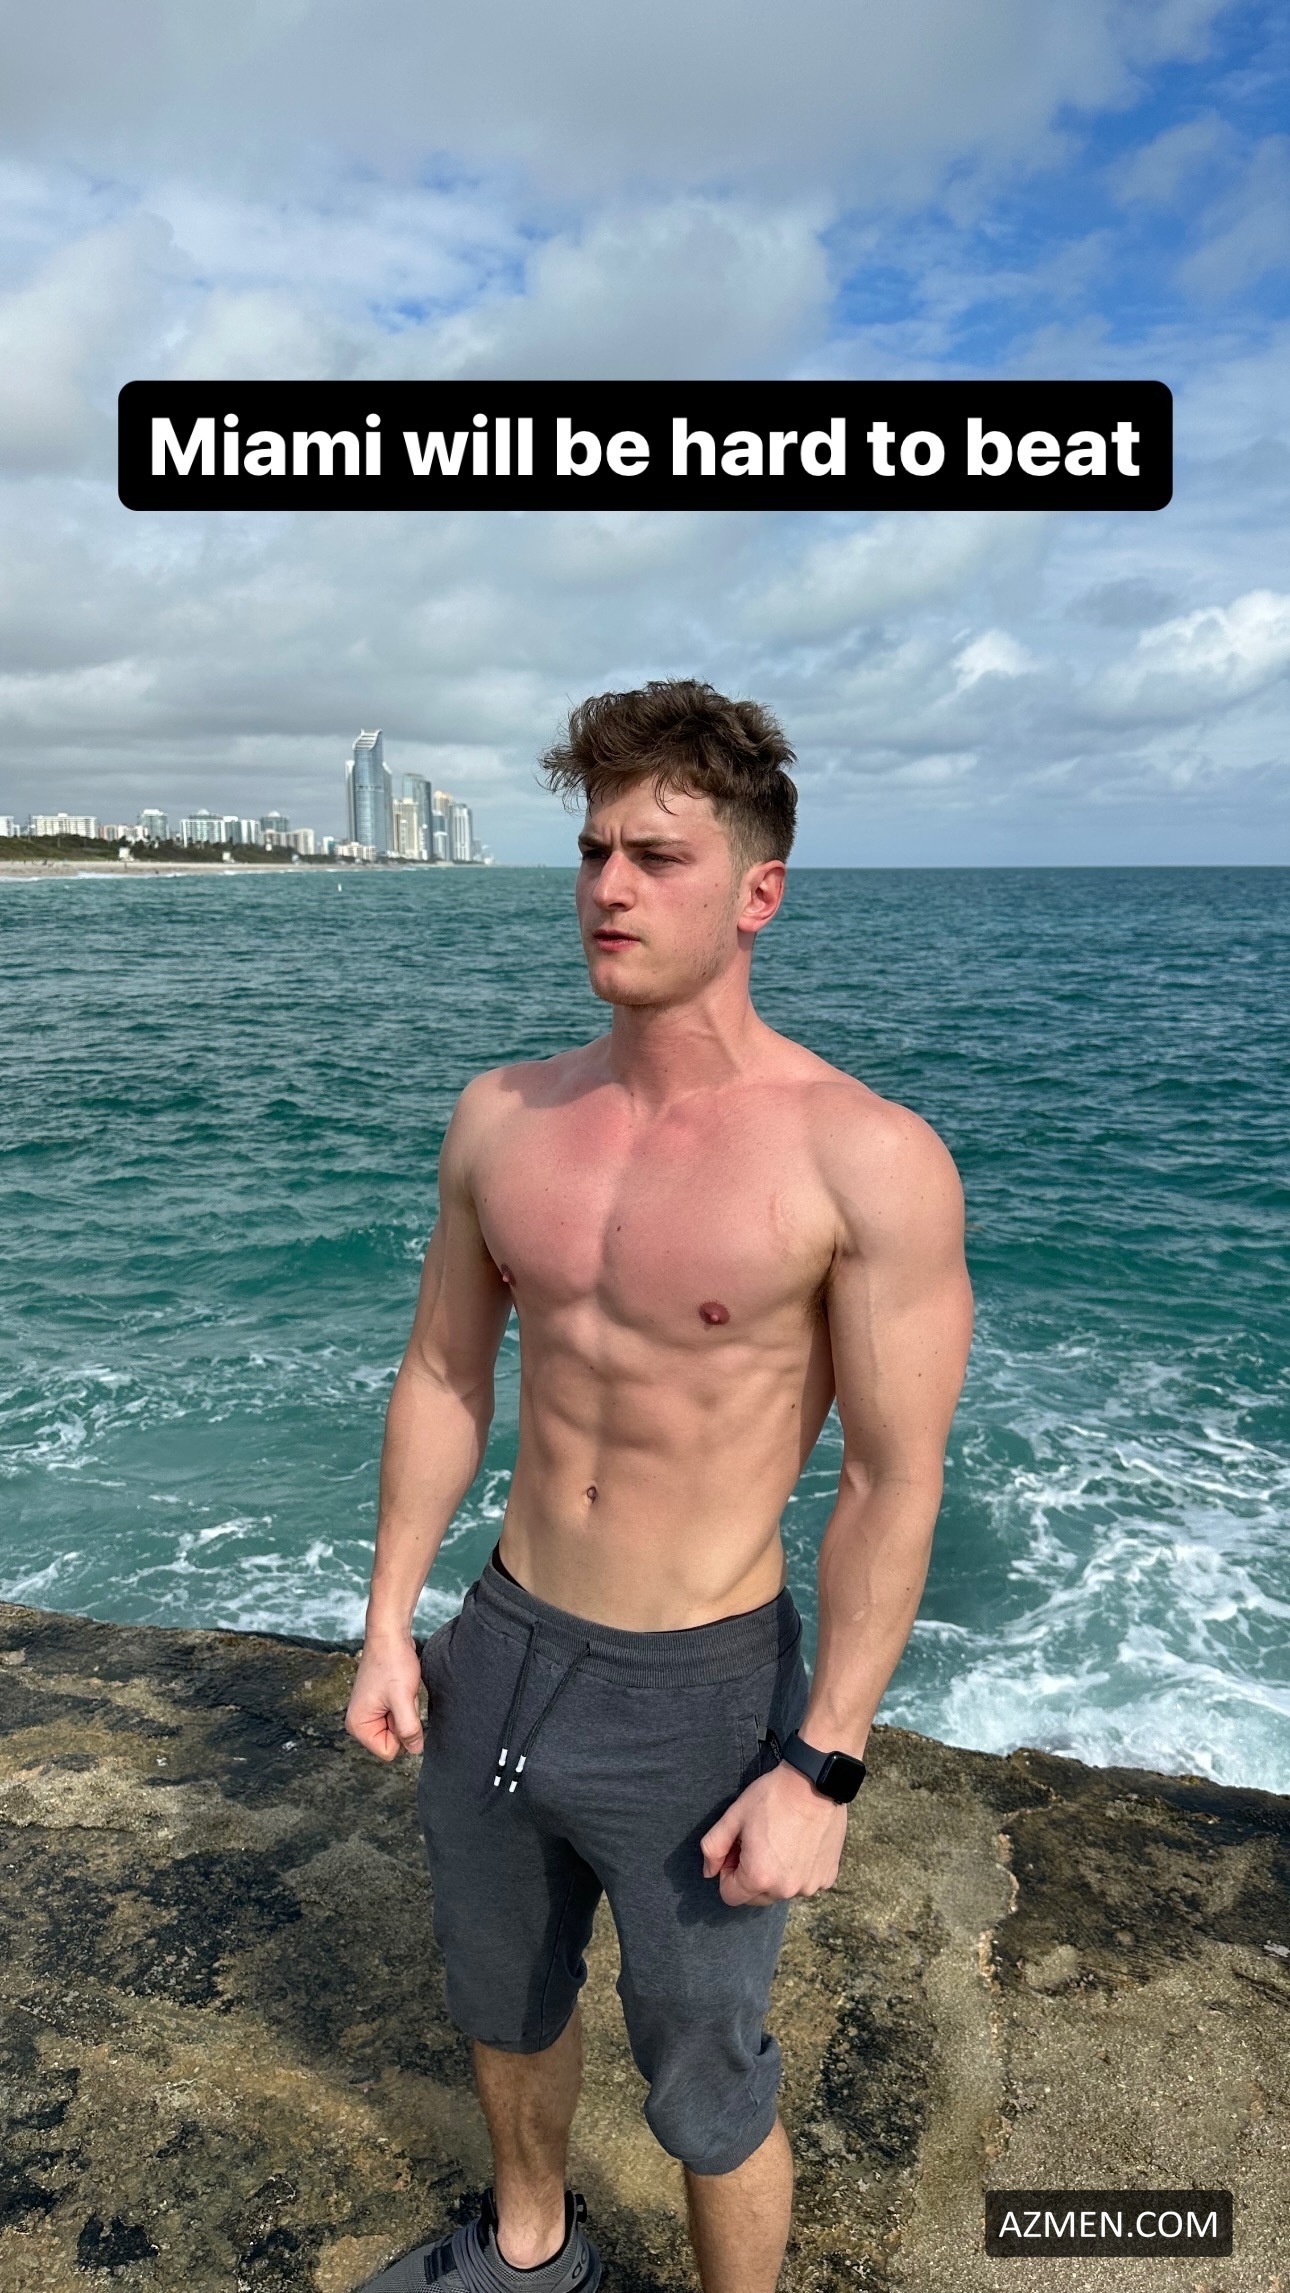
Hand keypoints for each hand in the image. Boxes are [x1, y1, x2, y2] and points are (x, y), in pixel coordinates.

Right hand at [344, 1633, 424, 1761]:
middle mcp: (360, 1723)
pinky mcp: (380, 1705)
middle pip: (393, 1742)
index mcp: (358, 1726)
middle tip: (401, 1697)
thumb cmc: (392, 1663)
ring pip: (399, 1729)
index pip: (389, 1752)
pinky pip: (400, 1716)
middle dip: (404, 1721)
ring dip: (406, 1711)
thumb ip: (408, 1728)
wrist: (390, 1635)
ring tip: (401, 1691)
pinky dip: (406, 1704)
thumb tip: (415, 1750)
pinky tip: (402, 1688)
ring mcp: (369, 1713)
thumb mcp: (402, 1698)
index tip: (399, 1707)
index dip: (402, 1733)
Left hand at [699, 1759, 847, 1906]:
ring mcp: (810, 1885)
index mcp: (759, 1877)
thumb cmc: (772, 1797)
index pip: (730, 1895)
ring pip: (781, 1891)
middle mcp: (786, 1889)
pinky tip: (800, 1843)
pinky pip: (804, 1882)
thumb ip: (713, 1848)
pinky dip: (798, 1870)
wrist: (815, 1782)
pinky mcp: (827, 1877)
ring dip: (775, 1875)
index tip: (736, 1850)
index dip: (727, 1873)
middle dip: (750, 1877)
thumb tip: (709, 1872)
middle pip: (756, 1897)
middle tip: (756, 1844)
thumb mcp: (733, 1817)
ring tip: (780, 1841)